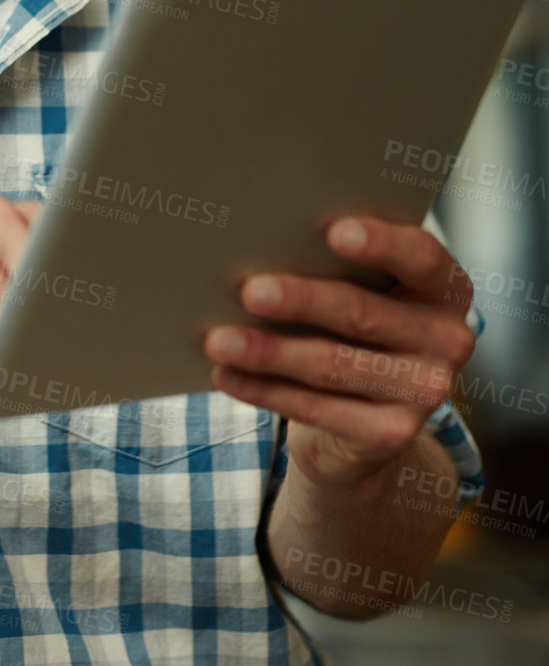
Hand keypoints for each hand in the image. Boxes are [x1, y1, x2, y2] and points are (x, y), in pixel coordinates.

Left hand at [202, 217, 475, 487]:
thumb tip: (258, 246)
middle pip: (362, 312)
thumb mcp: (359, 291)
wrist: (367, 422)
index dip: (380, 243)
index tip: (333, 231)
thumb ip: (334, 267)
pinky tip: (227, 375)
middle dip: (300, 300)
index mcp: (442, 287)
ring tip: (218, 339)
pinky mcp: (393, 435)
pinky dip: (265, 390)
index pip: (420, 256)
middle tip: (248, 290)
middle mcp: (447, 339)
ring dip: (268, 351)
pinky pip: (317, 408)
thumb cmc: (351, 328)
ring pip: (332, 364)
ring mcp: (425, 393)